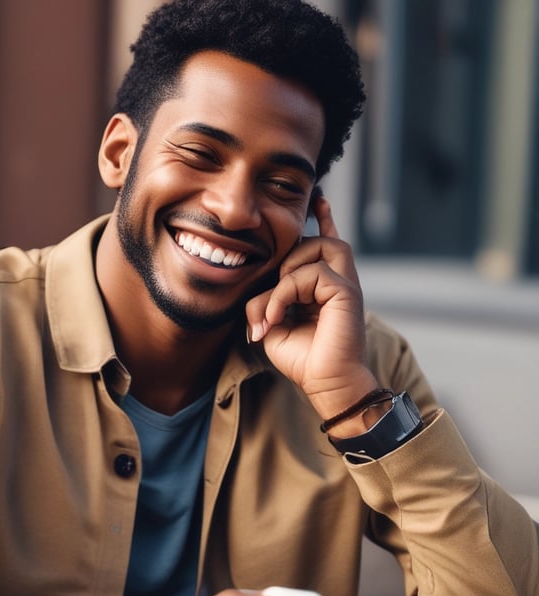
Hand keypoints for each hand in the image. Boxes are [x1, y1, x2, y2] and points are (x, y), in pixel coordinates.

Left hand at [245, 196, 378, 420]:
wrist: (326, 383)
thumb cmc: (303, 359)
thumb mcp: (272, 323)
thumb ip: (264, 299)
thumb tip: (259, 291)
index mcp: (324, 286)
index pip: (324, 242)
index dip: (322, 219)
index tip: (318, 200)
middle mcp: (338, 280)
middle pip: (316, 240)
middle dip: (286, 259)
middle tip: (272, 301)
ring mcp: (345, 284)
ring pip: (318, 247)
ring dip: (290, 272)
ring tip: (279, 304)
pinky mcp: (346, 291)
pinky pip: (311, 274)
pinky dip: (286, 293)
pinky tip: (278, 317)